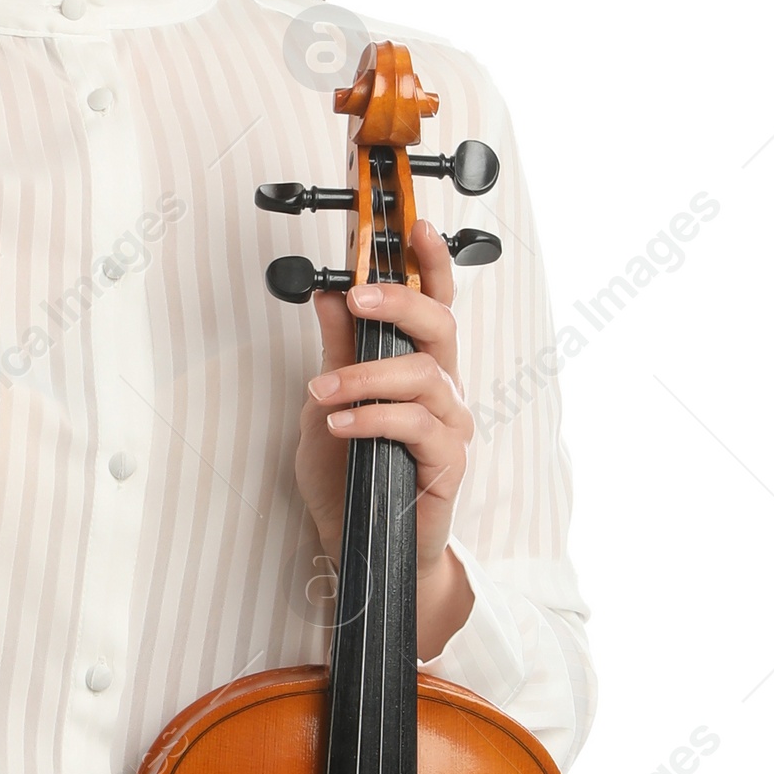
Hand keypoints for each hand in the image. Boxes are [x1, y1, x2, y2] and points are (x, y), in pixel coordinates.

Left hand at [295, 218, 475, 655]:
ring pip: (422, 375)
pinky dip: (373, 418)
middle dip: (398, 302)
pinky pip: (416, 426)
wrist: (356, 547)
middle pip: (439, 325)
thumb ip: (335, 351)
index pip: (434, 303)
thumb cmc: (347, 476)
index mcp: (419, 366)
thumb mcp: (327, 404)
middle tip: (358, 297)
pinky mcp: (448, 463)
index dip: (430, 263)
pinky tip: (341, 425)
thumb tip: (329, 293)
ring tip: (323, 392)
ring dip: (365, 376)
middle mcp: (443, 389)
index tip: (413, 227)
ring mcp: (450, 425)